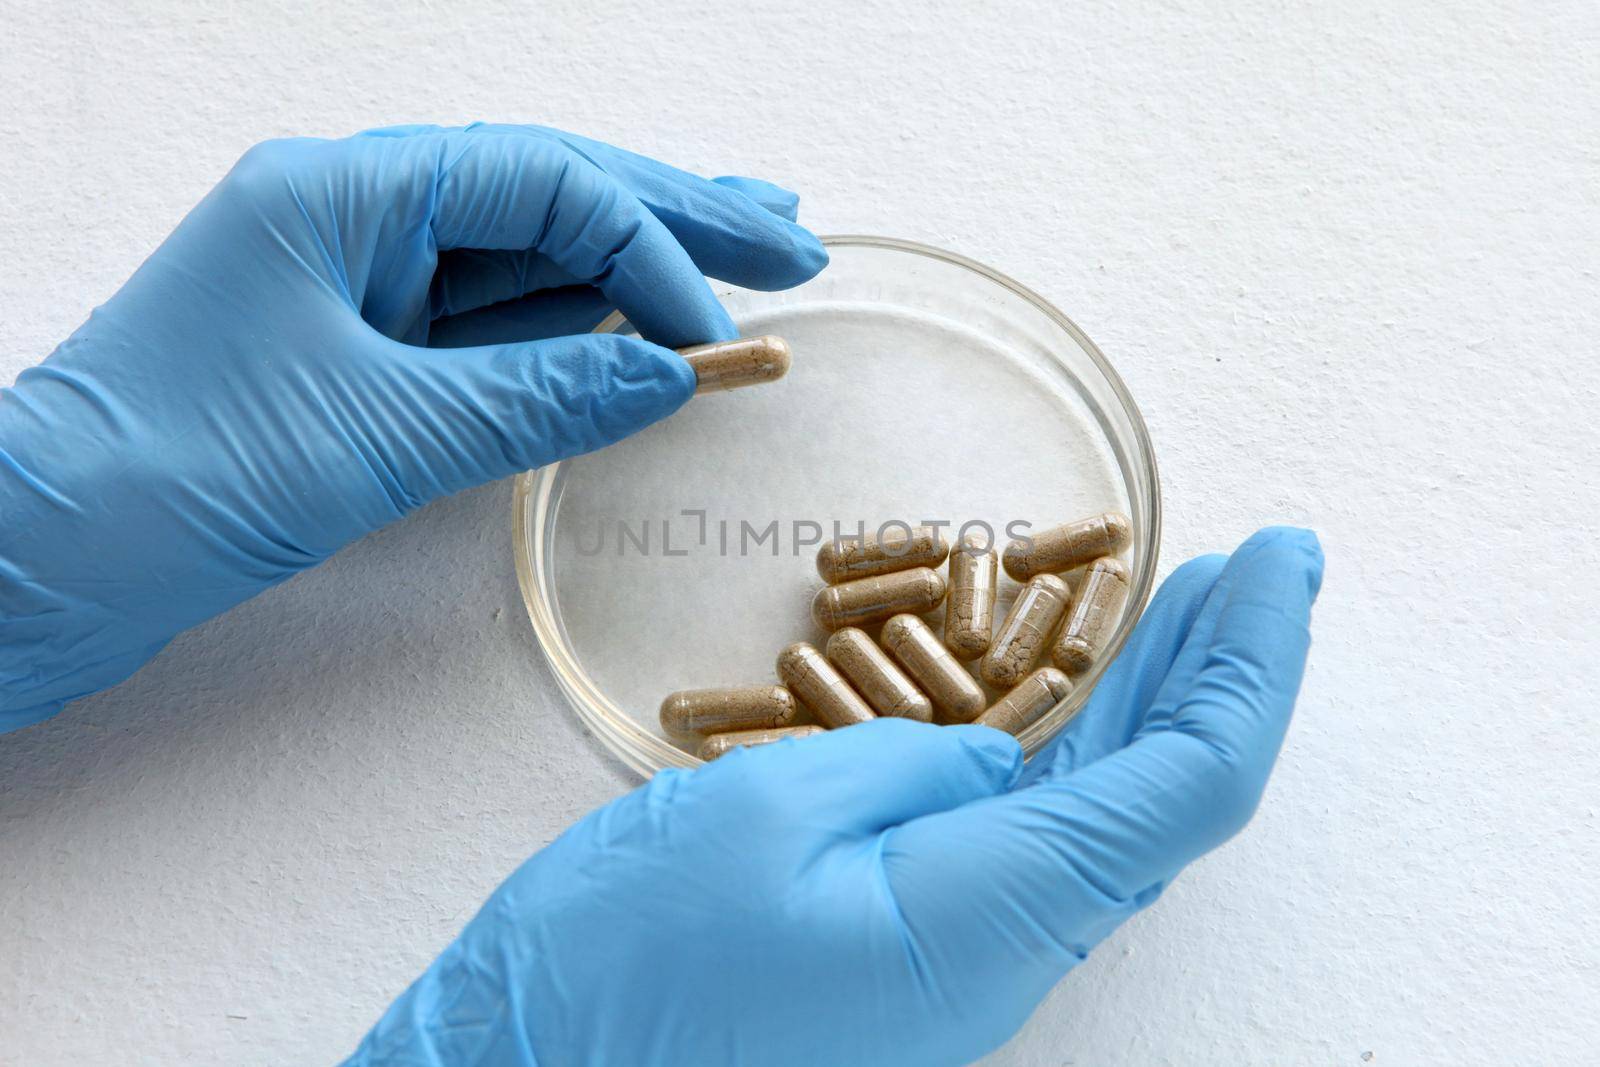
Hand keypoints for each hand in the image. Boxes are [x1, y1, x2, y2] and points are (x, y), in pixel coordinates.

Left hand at [0, 124, 826, 729]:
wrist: (36, 560)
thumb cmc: (164, 477)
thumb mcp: (376, 433)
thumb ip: (536, 397)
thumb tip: (668, 372)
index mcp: (345, 190)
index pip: (542, 185)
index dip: (649, 246)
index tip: (718, 330)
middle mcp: (356, 213)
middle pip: (550, 192)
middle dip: (675, 213)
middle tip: (789, 232)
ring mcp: (359, 280)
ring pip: (528, 252)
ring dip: (638, 259)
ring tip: (749, 246)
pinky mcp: (360, 350)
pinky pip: (491, 321)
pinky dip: (574, 326)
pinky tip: (644, 319)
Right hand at [345, 527, 1323, 1066]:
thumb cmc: (625, 969)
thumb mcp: (766, 816)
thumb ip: (905, 767)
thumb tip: (980, 754)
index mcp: (994, 913)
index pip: (1187, 781)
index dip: (1253, 664)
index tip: (1283, 559)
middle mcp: (1004, 946)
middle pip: (1164, 793)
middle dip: (1225, 669)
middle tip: (1263, 566)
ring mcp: (958, 953)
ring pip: (1101, 813)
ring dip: (1153, 701)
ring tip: (1186, 608)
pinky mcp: (906, 946)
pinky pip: (1026, 835)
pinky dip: (1070, 746)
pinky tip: (1062, 694)